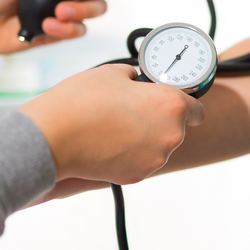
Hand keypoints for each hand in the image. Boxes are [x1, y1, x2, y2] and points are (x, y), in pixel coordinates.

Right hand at [19, 65, 206, 183]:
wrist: (51, 138)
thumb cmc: (80, 102)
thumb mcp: (111, 73)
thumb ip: (134, 77)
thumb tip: (136, 81)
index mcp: (170, 105)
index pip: (197, 109)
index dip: (185, 103)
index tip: (172, 102)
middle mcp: (171, 135)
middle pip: (176, 127)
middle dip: (159, 119)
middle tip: (132, 110)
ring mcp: (155, 159)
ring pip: (159, 146)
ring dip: (145, 138)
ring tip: (115, 126)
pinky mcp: (138, 175)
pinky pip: (142, 161)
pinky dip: (131, 154)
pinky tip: (109, 143)